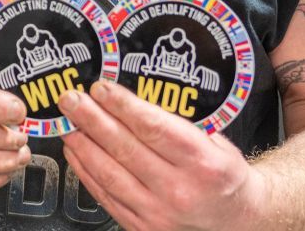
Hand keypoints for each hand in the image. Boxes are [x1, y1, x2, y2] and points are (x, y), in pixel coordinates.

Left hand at [60, 80, 266, 230]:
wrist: (238, 222)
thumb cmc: (223, 176)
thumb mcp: (216, 142)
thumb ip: (178, 123)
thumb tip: (132, 98)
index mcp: (203, 164)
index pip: (154, 129)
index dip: (122, 106)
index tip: (100, 88)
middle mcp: (180, 191)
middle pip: (125, 148)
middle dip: (92, 119)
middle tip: (70, 99)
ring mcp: (159, 214)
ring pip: (109, 174)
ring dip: (82, 144)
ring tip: (67, 121)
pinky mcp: (142, 228)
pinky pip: (105, 195)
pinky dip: (85, 171)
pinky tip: (76, 151)